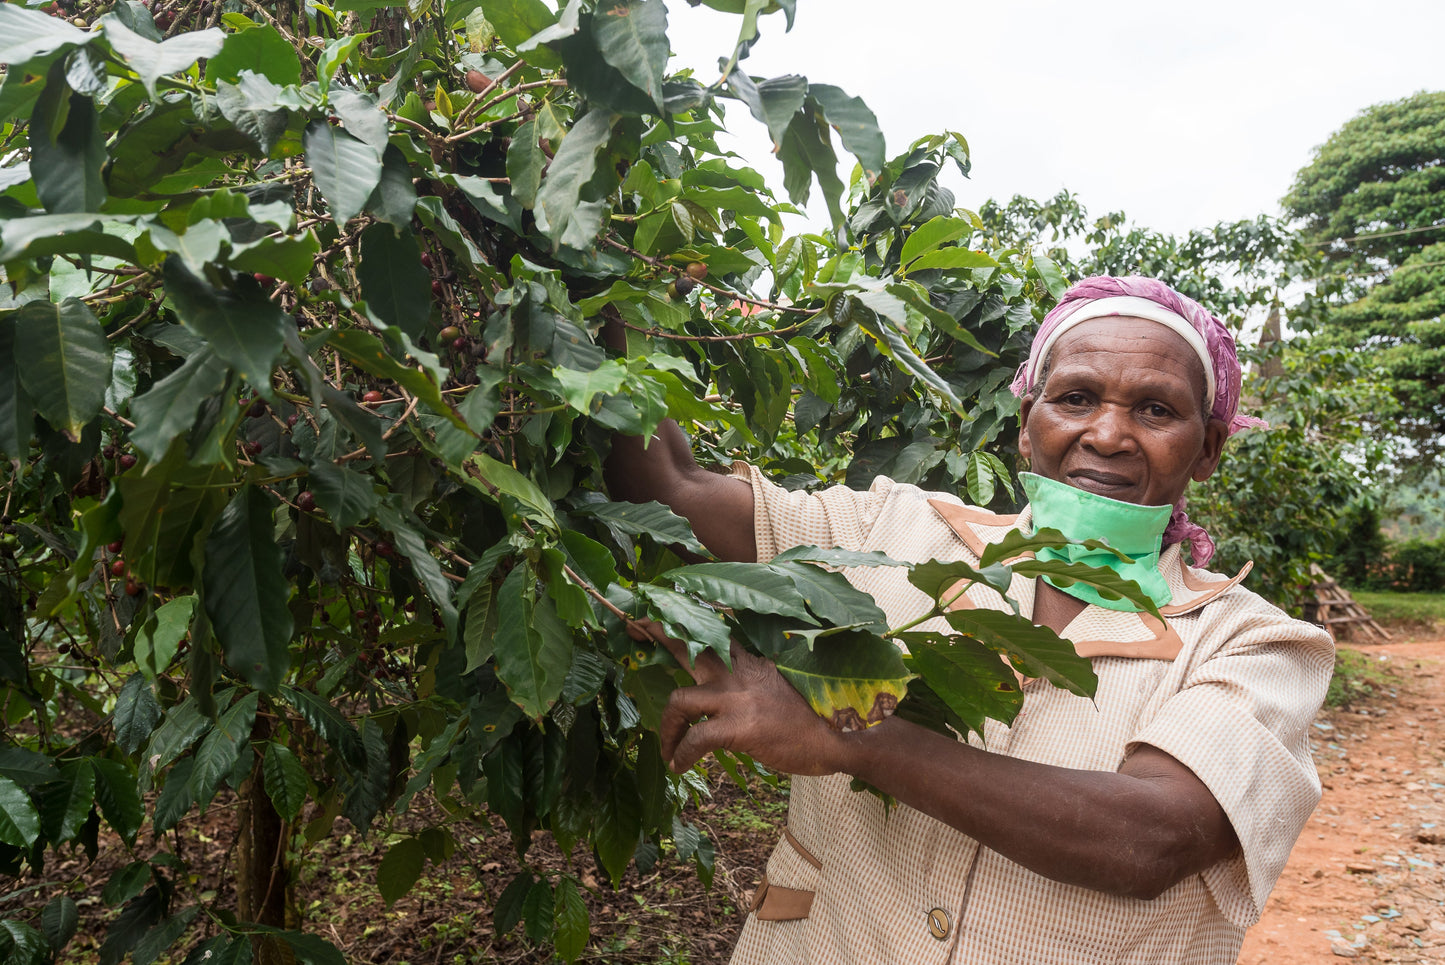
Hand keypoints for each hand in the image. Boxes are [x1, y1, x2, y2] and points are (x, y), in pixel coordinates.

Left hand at [631, 620, 849, 775]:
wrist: (842, 736)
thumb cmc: (814, 717)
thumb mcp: (782, 686)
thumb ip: (752, 683)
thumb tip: (729, 694)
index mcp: (751, 661)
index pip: (711, 632)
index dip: (681, 622)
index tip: (659, 613)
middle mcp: (739, 673)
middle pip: (688, 646)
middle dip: (656, 634)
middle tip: (633, 629)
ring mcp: (738, 699)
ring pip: (678, 701)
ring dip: (664, 727)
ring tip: (665, 747)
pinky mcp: (739, 728)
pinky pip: (695, 740)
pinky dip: (680, 754)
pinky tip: (678, 766)